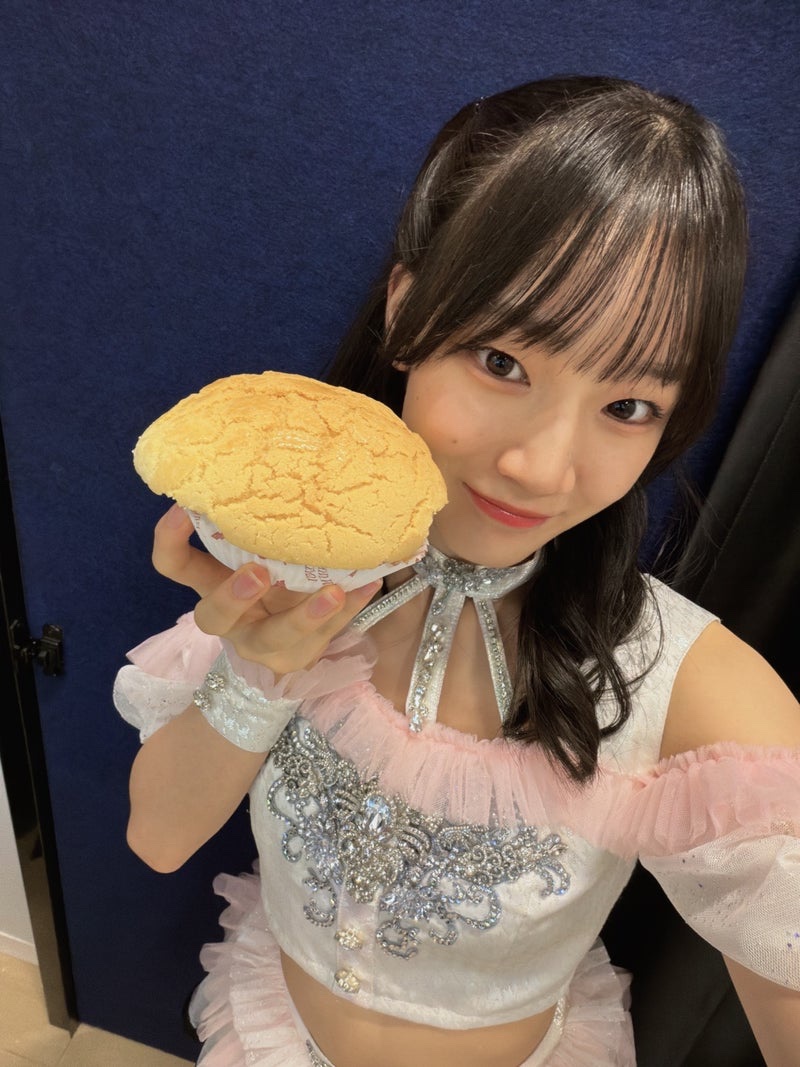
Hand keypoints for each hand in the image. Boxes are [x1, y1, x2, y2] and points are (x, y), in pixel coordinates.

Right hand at [152, 504, 380, 674]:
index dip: (169, 540)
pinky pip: (326, 635)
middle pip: (212, 616)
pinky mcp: (299, 656)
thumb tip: (275, 440)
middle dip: (232, 596)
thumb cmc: (274, 567)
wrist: (298, 629)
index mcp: (212, 583)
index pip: (174, 566)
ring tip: (332, 592)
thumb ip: (258, 512)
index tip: (182, 506)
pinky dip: (349, 607)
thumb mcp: (259, 543)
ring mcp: (264, 643)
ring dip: (303, 616)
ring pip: (274, 638)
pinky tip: (368, 584)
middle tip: (258, 572)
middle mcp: (232, 618)